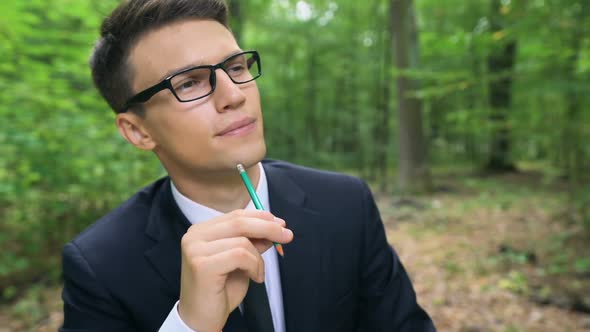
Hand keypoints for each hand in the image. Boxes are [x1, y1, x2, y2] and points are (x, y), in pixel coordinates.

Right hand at [177, 209, 292, 331]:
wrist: (202, 320)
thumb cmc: (220, 291)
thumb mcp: (242, 261)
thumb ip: (253, 242)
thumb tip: (275, 225)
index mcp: (202, 231)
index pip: (236, 215)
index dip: (261, 217)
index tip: (281, 224)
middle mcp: (194, 236)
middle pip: (239, 221)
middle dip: (268, 227)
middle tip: (287, 235)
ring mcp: (195, 249)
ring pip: (242, 240)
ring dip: (259, 259)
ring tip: (258, 274)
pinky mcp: (202, 265)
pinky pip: (240, 256)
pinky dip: (254, 266)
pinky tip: (254, 278)